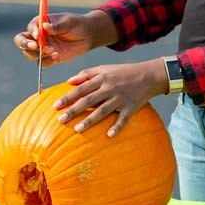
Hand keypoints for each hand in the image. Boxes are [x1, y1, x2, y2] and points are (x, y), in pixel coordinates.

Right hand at [14, 12, 96, 67]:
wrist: (89, 35)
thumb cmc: (77, 24)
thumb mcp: (69, 22)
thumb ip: (57, 26)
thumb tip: (44, 27)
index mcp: (41, 23)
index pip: (30, 28)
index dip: (32, 31)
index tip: (38, 35)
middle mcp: (38, 36)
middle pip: (21, 41)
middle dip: (25, 44)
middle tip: (35, 46)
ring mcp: (43, 48)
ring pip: (29, 53)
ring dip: (37, 54)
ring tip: (52, 50)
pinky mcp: (50, 58)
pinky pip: (41, 63)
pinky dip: (45, 61)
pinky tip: (56, 56)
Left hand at [53, 60, 168, 136]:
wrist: (148, 74)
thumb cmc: (123, 72)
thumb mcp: (104, 68)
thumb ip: (86, 74)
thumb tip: (69, 81)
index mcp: (102, 78)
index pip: (81, 89)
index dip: (68, 97)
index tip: (55, 105)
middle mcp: (109, 88)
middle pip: (88, 100)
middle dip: (74, 110)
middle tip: (61, 120)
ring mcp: (120, 98)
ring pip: (102, 110)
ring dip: (90, 121)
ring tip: (77, 130)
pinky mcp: (131, 107)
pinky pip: (123, 118)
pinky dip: (117, 127)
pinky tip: (109, 135)